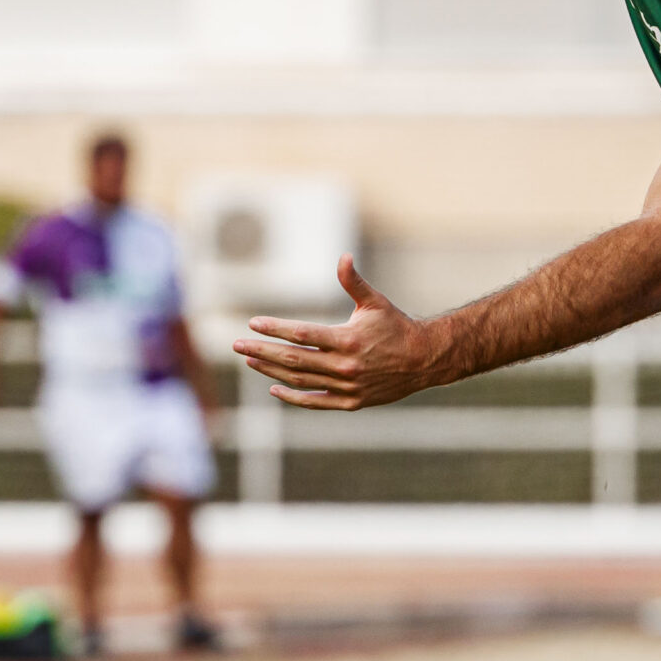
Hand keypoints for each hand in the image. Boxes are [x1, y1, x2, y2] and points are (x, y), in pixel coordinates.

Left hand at [233, 255, 445, 410]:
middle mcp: (344, 366)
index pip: (302, 334)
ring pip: (300, 380)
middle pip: (293, 360)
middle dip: (261, 351)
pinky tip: (274, 388)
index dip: (275, 328)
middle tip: (237, 345)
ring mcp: (346, 387)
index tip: (253, 323)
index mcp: (348, 339)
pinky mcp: (350, 402)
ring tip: (251, 361)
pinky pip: (315, 402)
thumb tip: (343, 257)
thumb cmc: (396, 326)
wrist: (423, 359)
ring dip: (271, 372)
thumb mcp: (375, 302)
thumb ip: (353, 282)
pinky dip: (293, 397)